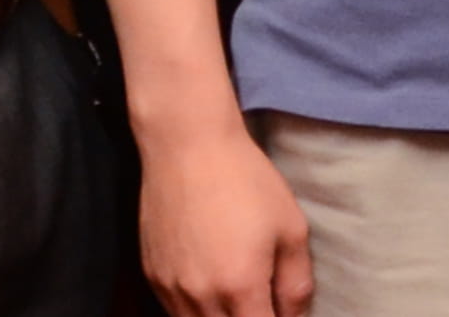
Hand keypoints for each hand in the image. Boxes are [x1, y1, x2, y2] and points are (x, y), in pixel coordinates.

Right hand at [139, 120, 317, 316]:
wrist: (187, 148)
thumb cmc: (246, 182)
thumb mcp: (290, 228)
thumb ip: (296, 283)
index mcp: (240, 287)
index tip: (281, 313)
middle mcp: (200, 297)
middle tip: (262, 304)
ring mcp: (170, 289)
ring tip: (238, 299)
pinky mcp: (152, 276)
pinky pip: (174, 311)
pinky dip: (196, 312)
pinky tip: (212, 292)